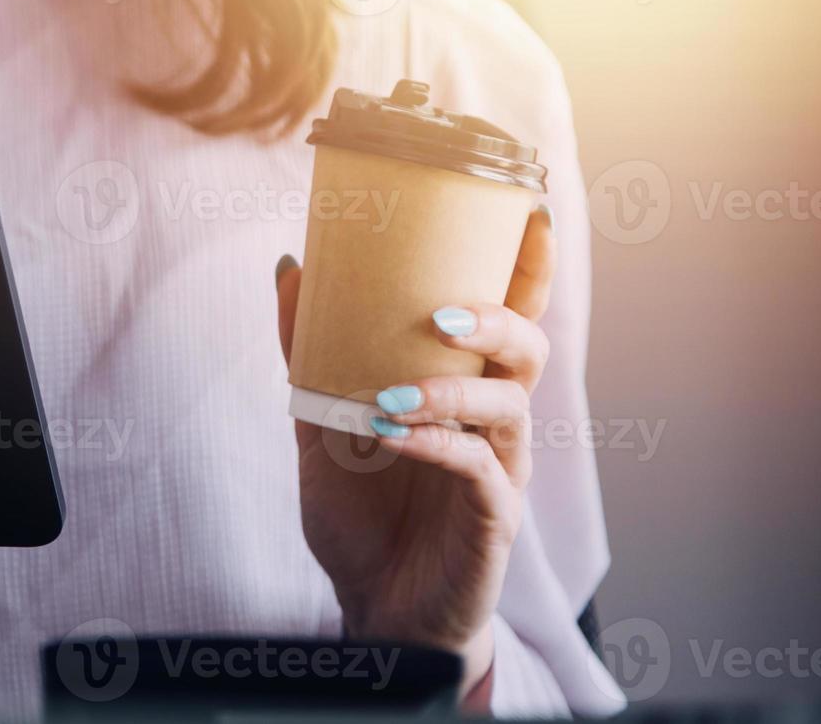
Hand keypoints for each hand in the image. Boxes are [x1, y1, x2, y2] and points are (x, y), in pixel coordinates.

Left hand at [277, 205, 555, 697]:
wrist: (373, 609)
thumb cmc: (364, 513)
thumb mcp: (321, 423)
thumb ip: (308, 351)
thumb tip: (289, 265)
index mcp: (466, 387)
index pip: (512, 313)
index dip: (528, 264)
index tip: (526, 210)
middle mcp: (496, 420)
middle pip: (530, 349)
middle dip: (500, 317)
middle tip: (444, 312)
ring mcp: (501, 469)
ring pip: (510, 406)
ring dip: (453, 390)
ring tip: (393, 393)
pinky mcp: (493, 518)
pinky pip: (478, 470)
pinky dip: (434, 446)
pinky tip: (389, 434)